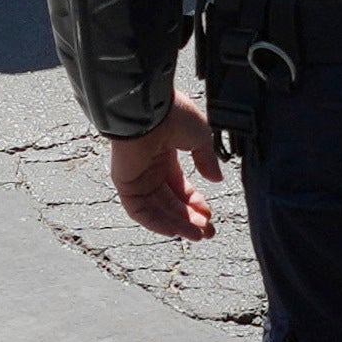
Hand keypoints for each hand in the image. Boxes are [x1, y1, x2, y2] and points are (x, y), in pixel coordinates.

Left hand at [110, 113, 226, 243]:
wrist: (148, 107)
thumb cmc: (172, 114)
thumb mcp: (200, 136)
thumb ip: (206, 159)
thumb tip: (216, 179)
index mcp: (165, 154)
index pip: (179, 185)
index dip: (194, 201)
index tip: (209, 213)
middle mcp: (149, 167)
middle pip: (170, 201)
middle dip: (189, 218)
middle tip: (208, 232)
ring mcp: (136, 176)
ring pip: (157, 209)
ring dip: (177, 224)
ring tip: (198, 235)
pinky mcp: (125, 183)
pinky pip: (139, 210)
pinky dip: (156, 222)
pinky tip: (175, 230)